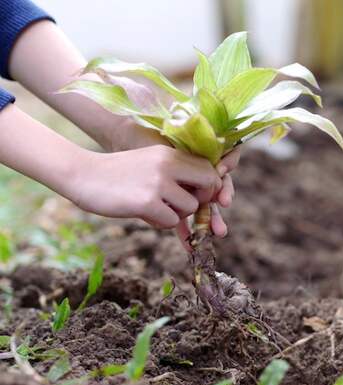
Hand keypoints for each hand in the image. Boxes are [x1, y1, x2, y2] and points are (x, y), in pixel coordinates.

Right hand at [109, 122, 239, 248]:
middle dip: (201, 200)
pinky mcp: (147, 202)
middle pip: (208, 186)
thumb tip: (207, 193)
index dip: (209, 186)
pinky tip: (144, 214)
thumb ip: (175, 172)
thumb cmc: (118, 173)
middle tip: (183, 205)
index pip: (209, 168)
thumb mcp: (150, 162)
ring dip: (176, 214)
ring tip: (156, 209)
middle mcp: (168, 164)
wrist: (83, 175)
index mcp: (170, 153)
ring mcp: (158, 182)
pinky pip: (171, 221)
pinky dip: (161, 223)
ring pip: (190, 207)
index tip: (198, 196)